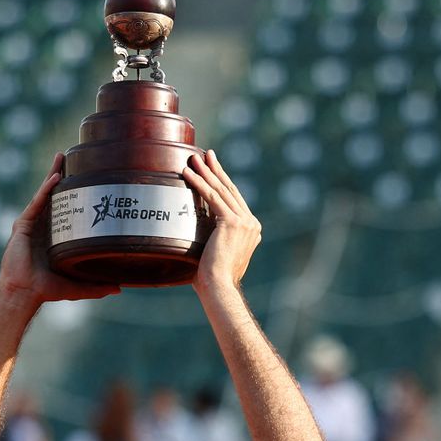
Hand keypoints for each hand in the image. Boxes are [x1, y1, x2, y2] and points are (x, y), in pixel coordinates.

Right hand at [0, 153, 120, 306]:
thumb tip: (120, 288)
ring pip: (45, 193)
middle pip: (55, 194)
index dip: (76, 192)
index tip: (89, 176)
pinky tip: (55, 178)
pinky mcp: (23, 225)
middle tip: (74, 157)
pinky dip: (45, 190)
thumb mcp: (77, 285)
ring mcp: (33, 223)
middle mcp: (44, 225)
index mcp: (57, 234)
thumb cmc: (47, 289)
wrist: (25, 292)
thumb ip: (97, 285)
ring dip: (53, 174)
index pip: (69, 207)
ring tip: (62, 156)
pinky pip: (36, 203)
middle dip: (63, 175)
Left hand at [183, 149, 260, 294]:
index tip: (213, 168)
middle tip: (206, 154)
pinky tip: (188, 173)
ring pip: (221, 190)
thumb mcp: (217, 251)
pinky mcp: (232, 222)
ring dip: (206, 172)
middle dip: (216, 170)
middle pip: (230, 190)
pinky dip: (199, 183)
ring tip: (194, 158)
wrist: (219, 286)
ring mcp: (245, 222)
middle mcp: (252, 223)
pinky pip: (212, 197)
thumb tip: (198, 232)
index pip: (234, 199)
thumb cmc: (212, 277)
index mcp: (251, 229)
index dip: (223, 182)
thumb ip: (215, 238)